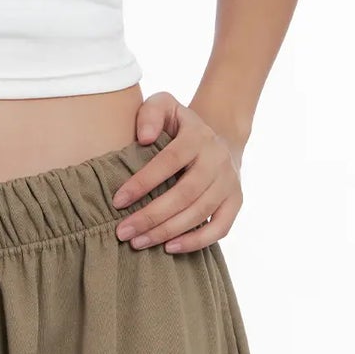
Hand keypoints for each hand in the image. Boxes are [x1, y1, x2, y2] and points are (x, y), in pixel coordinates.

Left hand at [110, 91, 244, 252]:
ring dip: (168, 232)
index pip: (169, 161)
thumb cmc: (179, 124)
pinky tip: (169, 248)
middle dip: (152, 216)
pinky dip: (196, 242)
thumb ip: (150, 114)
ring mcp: (229, 181)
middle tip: (123, 231)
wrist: (218, 135)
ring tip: (138, 243)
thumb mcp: (164, 106)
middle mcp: (217, 159)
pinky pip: (220, 228)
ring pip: (200, 213)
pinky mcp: (236, 201)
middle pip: (185, 193)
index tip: (118, 201)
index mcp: (197, 136)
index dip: (143, 182)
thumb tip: (143, 138)